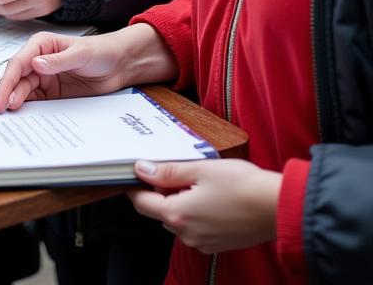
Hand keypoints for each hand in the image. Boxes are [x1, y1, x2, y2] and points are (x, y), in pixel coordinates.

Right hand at [0, 22, 176, 112]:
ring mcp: (45, 78)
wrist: (119, 65)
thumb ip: (58, 60)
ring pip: (24, 91)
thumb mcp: (81, 54)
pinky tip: (26, 117)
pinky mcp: (53, 93)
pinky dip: (30, 110)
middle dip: (8, 94)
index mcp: (41, 45)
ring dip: (17, 102)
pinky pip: (37, 102)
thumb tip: (35, 64)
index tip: (3, 97)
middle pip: (17, 79)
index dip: (8, 80)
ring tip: (12, 116)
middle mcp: (39, 61)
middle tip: (2, 111)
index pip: (18, 63)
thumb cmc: (101, 51)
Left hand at [131, 159, 280, 253]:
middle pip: (159, 211)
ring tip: (198, 181)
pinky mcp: (217, 244)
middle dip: (161, 191)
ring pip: (178, 219)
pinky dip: (195, 212)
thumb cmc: (242, 186)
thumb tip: (141, 169)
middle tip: (175, 170)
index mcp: (178, 215)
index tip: (136, 172)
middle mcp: (187, 234)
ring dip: (179, 201)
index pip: (142, 203)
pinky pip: (195, 227)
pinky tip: (210, 196)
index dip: (135, 186)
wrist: (278, 207)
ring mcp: (202, 242)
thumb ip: (167, 171)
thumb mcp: (199, 169)